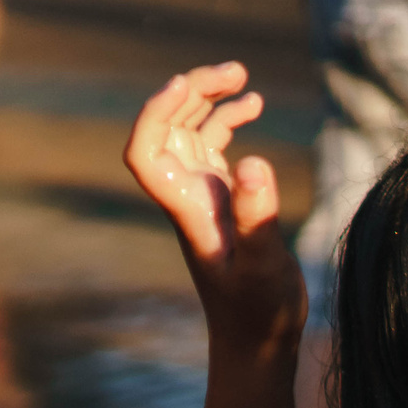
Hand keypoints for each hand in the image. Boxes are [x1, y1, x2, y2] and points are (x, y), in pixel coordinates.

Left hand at [123, 63, 303, 361]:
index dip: (153, 115)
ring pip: (188, 131)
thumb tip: (249, 162)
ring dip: (207, 99)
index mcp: (184, 207)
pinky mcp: (221, 197)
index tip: (184, 85)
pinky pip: (212, 145)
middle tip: (234, 71)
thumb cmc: (257, 309)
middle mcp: (185, 195)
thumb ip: (256, 215)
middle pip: (165, 130)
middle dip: (188, 93)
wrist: (257, 336)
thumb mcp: (263, 263)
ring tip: (243, 77)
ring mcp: (201, 194)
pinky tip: (253, 104)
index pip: (144, 152)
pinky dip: (227, 118)